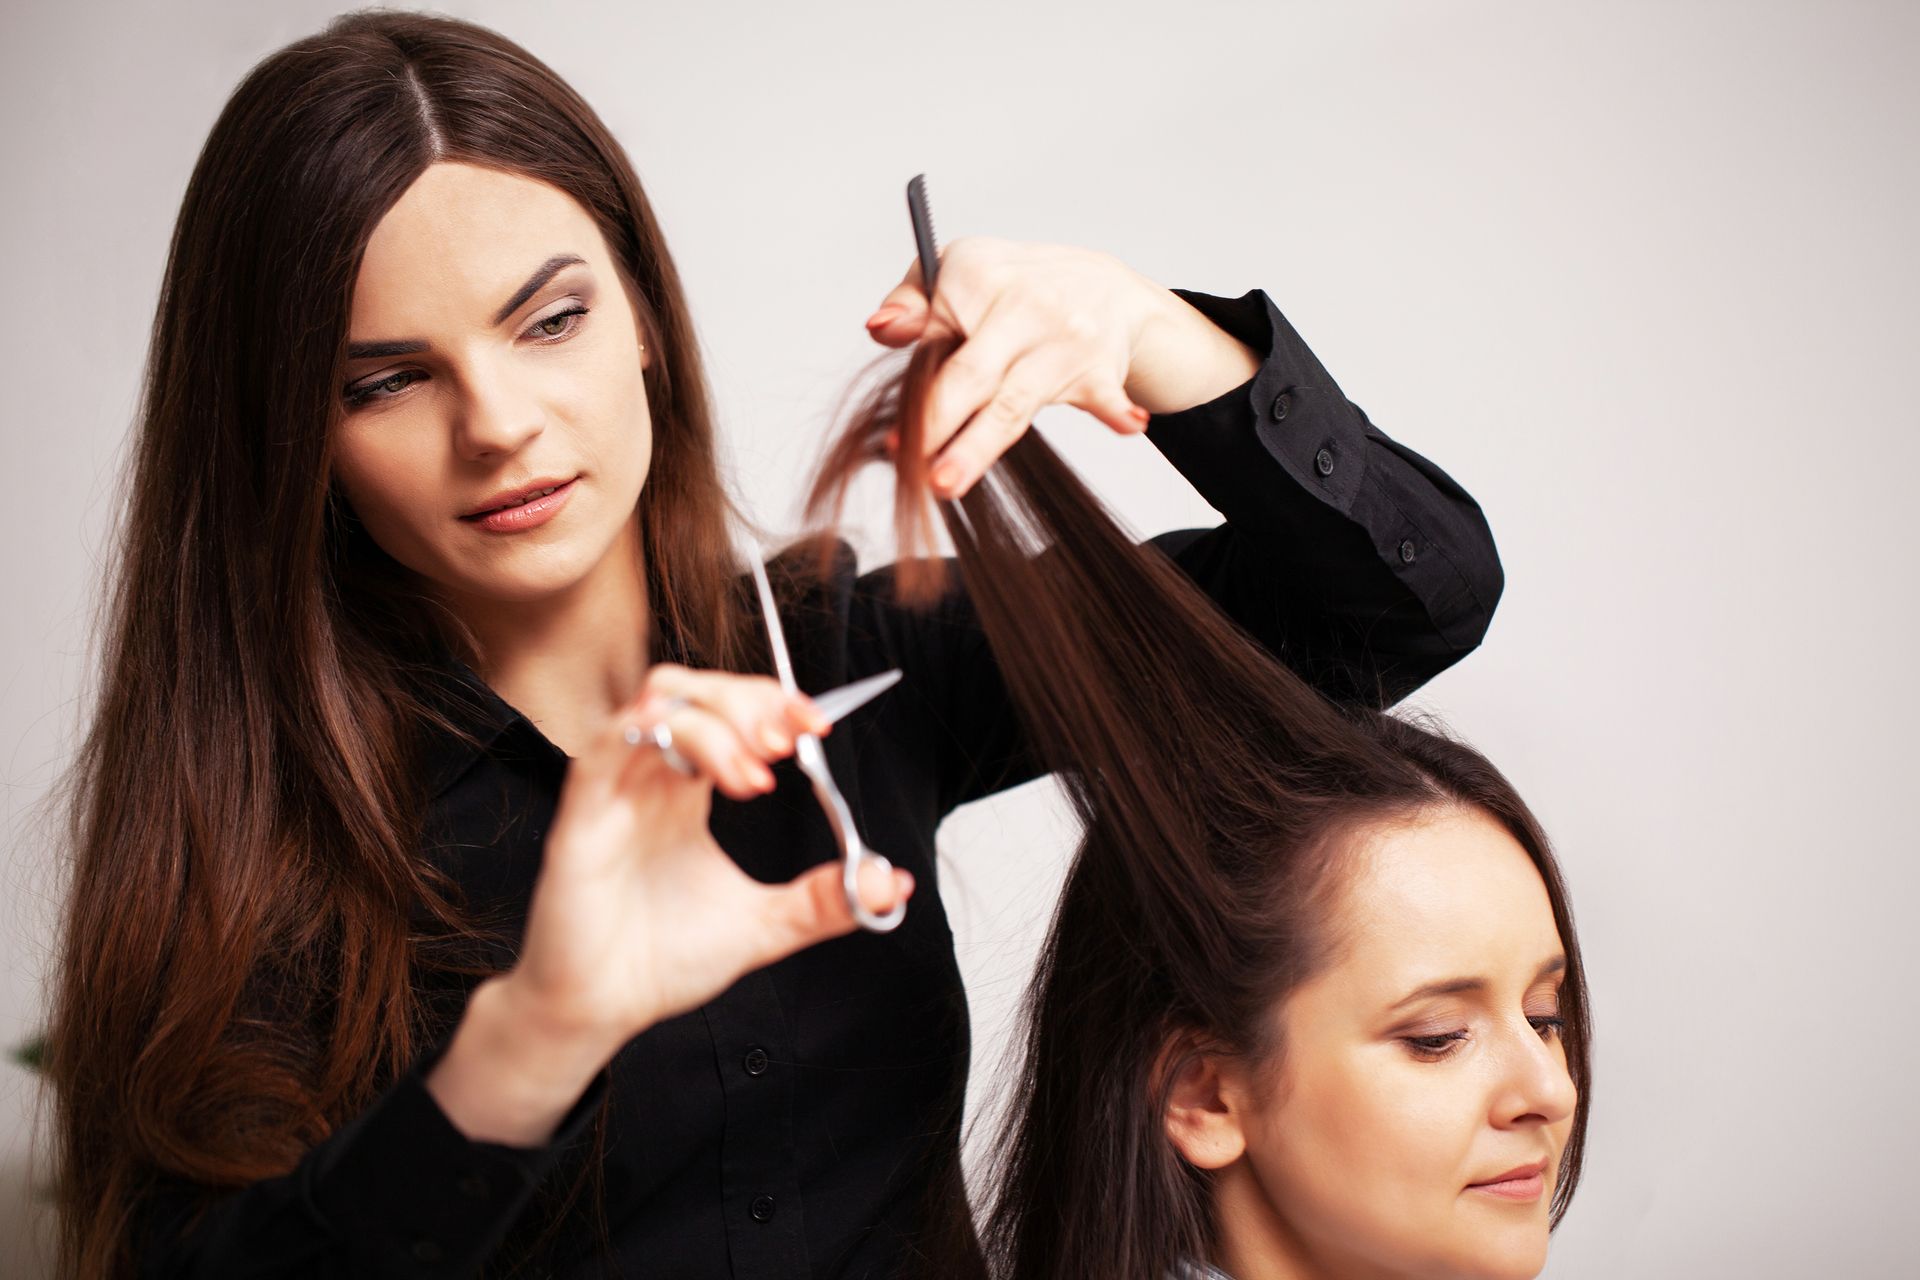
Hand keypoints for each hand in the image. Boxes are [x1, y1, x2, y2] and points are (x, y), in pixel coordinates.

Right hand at [503, 663, 913, 1054]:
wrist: (599, 1011)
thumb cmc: (661, 960)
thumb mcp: (765, 925)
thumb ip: (825, 900)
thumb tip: (891, 883)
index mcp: (687, 792)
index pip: (728, 713)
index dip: (772, 704)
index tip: (816, 726)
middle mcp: (651, 777)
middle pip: (694, 690)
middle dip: (749, 701)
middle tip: (790, 741)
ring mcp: (614, 789)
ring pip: (657, 703)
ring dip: (715, 722)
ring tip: (755, 777)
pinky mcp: (582, 814)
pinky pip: (606, 744)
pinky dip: (649, 730)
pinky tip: (693, 758)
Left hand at [863, 237, 1258, 497]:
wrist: (1102, 284)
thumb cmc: (1015, 289)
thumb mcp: (959, 273)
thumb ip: (913, 304)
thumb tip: (879, 328)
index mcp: (978, 277)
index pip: (935, 347)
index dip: (912, 398)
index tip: (894, 443)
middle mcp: (1022, 304)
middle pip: (972, 376)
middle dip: (939, 427)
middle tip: (916, 475)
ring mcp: (1064, 338)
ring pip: (1016, 402)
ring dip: (982, 443)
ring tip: (950, 483)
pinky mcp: (1100, 367)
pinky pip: (1108, 394)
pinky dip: (1118, 409)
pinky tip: (1127, 423)